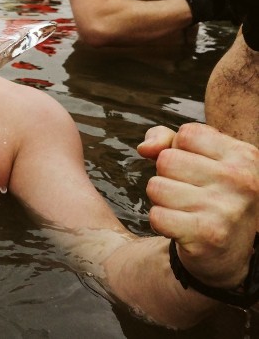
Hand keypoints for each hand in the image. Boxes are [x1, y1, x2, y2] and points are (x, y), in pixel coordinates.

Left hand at [138, 124, 258, 288]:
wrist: (228, 255)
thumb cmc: (208, 196)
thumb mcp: (198, 158)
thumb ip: (166, 140)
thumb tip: (145, 148)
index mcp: (244, 156)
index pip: (186, 134)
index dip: (180, 151)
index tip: (198, 171)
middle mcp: (241, 180)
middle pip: (166, 160)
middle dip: (168, 177)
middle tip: (191, 195)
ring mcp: (226, 208)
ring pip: (156, 187)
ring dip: (162, 201)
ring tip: (187, 212)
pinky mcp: (207, 235)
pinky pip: (156, 216)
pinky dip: (161, 223)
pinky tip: (183, 229)